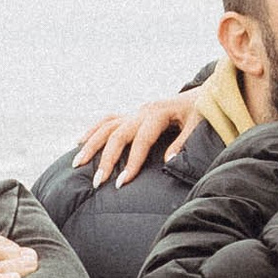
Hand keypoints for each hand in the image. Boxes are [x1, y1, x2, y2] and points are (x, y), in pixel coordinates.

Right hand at [73, 94, 197, 187]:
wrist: (200, 94)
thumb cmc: (199, 111)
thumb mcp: (197, 124)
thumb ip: (183, 143)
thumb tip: (167, 162)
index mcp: (157, 113)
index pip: (141, 141)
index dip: (131, 163)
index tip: (122, 183)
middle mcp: (141, 111)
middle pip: (117, 135)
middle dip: (106, 159)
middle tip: (97, 181)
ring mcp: (134, 112)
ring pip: (106, 127)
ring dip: (91, 145)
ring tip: (77, 163)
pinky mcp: (131, 114)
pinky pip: (107, 120)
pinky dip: (92, 130)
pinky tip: (79, 142)